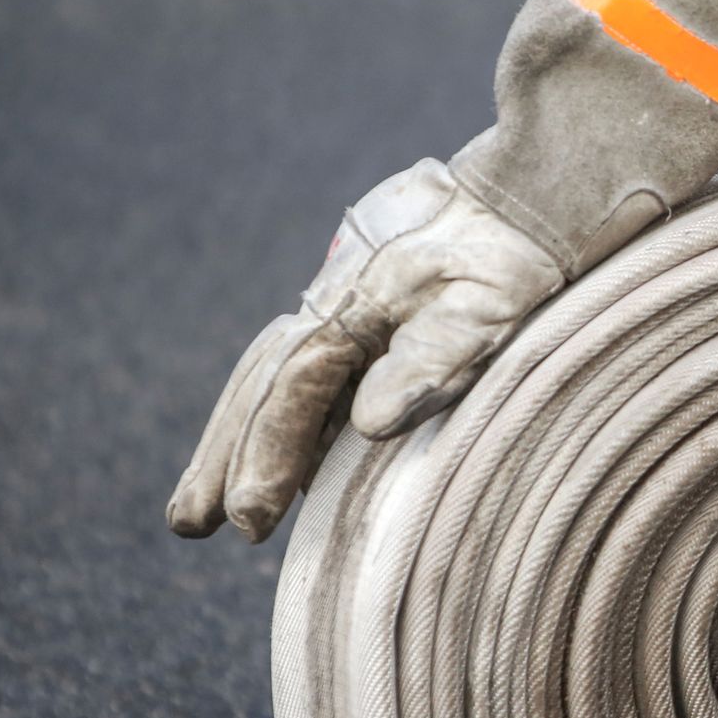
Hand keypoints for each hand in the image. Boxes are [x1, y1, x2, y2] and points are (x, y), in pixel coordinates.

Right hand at [167, 158, 560, 541]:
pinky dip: (282, 416)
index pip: (292, 395)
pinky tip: (284, 458)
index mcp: (353, 307)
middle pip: (260, 387)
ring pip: (272, 378)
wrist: (528, 192)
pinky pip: (306, 372)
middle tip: (189, 524)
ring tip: (205, 503)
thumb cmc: (514, 256)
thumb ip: (432, 362)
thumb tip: (371, 425)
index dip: (266, 459)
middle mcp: (333, 304)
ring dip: (237, 438)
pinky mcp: (365, 309)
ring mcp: (344, 304)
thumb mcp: (488, 308)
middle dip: (222, 457)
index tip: (249, 523)